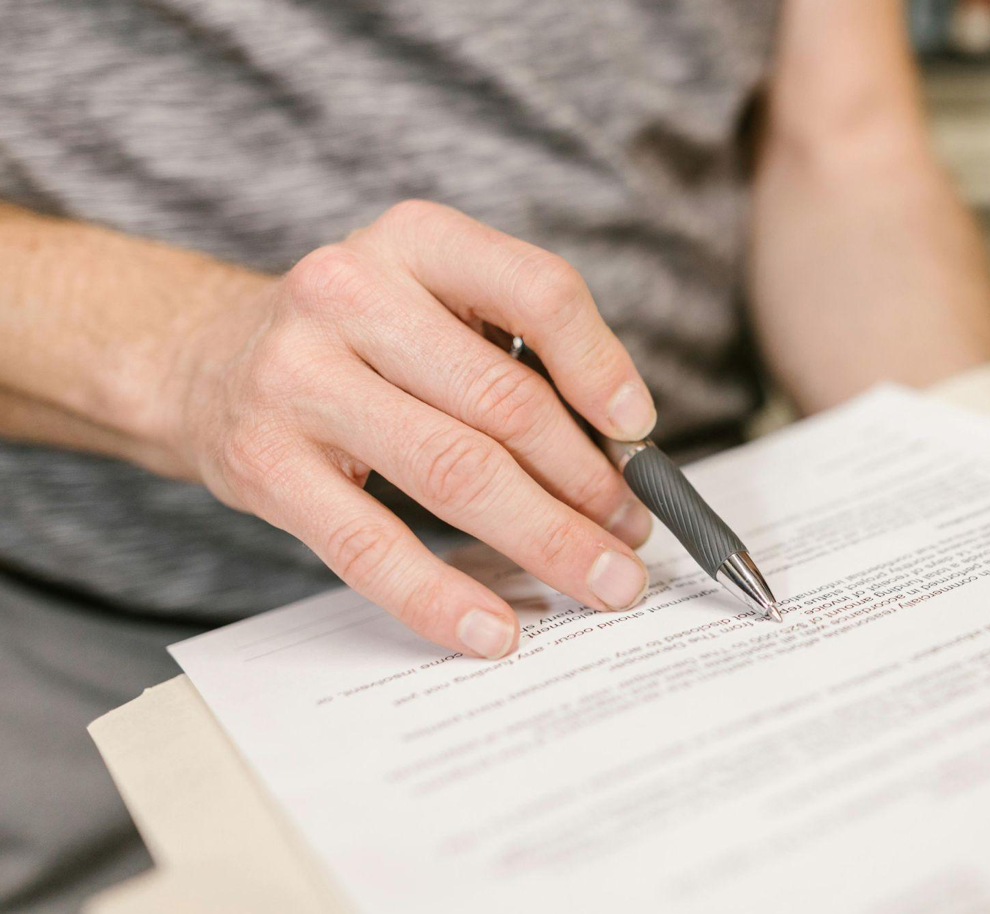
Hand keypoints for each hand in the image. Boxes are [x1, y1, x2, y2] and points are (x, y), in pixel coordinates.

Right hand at [159, 201, 656, 658]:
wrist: (208, 360)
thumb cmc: (358, 340)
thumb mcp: (434, 303)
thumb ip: (518, 354)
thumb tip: (621, 454)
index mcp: (416, 240)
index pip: (538, 292)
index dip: (602, 368)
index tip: (640, 432)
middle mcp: (349, 293)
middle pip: (504, 402)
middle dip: (587, 483)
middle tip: (632, 534)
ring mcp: (298, 378)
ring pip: (453, 472)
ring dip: (544, 538)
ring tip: (601, 580)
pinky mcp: (264, 464)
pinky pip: (371, 546)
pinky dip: (442, 597)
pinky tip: (496, 630)